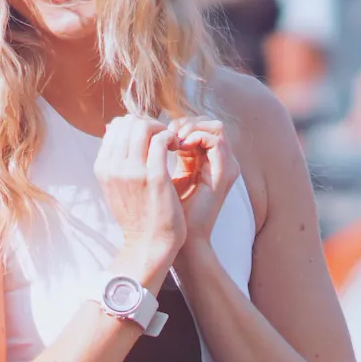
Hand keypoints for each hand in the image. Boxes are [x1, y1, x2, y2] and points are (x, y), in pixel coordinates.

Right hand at [95, 115, 184, 278]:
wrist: (149, 243)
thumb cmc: (138, 215)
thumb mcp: (115, 186)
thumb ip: (115, 160)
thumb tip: (114, 129)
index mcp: (103, 167)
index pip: (115, 127)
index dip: (135, 126)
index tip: (150, 138)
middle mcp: (114, 167)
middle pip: (128, 123)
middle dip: (149, 124)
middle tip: (163, 137)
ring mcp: (133, 172)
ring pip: (144, 127)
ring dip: (161, 129)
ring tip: (170, 142)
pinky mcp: (154, 177)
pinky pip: (161, 140)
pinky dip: (171, 137)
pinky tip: (177, 147)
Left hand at [166, 115, 239, 246]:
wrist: (172, 239)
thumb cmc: (161, 209)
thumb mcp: (157, 173)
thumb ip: (155, 150)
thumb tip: (135, 127)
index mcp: (203, 160)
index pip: (197, 126)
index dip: (178, 123)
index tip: (157, 133)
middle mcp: (218, 161)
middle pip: (208, 122)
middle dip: (184, 122)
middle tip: (165, 133)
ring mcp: (225, 166)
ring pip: (215, 127)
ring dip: (191, 127)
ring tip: (172, 138)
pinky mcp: (224, 173)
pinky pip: (216, 141)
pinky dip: (197, 137)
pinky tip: (178, 146)